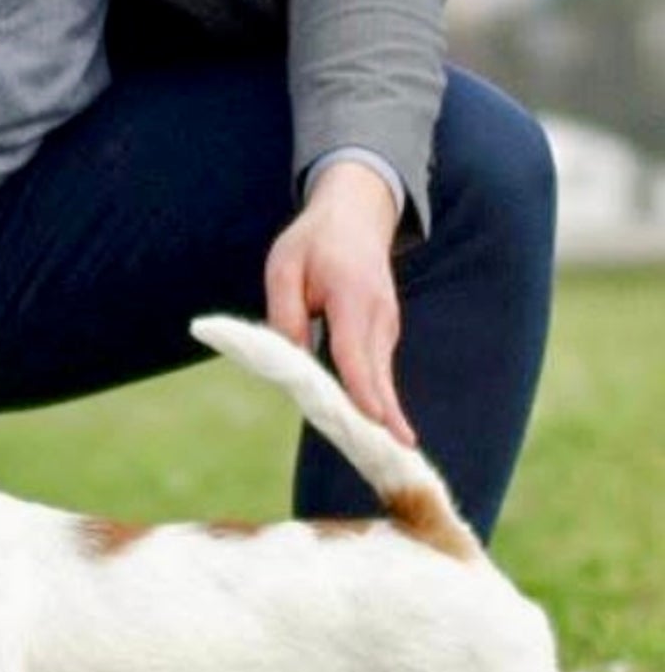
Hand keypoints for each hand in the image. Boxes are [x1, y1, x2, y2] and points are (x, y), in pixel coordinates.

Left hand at [264, 160, 415, 445]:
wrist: (357, 212)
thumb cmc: (313, 242)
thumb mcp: (283, 268)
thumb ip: (284, 314)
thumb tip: (290, 361)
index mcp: (353, 297)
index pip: (357, 353)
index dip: (364, 392)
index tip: (377, 424)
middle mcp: (378, 316)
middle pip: (378, 377)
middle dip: (383, 420)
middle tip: (389, 459)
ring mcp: (386, 326)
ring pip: (380, 379)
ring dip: (379, 416)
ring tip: (387, 456)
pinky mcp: (384, 335)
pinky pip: (376, 373)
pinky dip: (373, 400)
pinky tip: (371, 431)